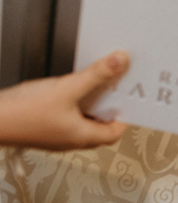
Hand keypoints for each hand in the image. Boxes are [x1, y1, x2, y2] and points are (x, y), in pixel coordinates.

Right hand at [0, 51, 129, 149]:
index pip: (114, 133)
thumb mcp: (67, 88)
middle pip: (99, 128)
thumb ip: (96, 75)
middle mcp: (69, 141)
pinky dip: (72, 105)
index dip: (124, 118)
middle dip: (108, 108)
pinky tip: (67, 90)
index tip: (130, 100)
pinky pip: (65, 119)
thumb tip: (121, 62)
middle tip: (115, 89)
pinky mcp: (40, 129)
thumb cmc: (22, 112)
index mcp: (81, 137)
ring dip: (90, 105)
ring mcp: (53, 136)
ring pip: (81, 122)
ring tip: (95, 85)